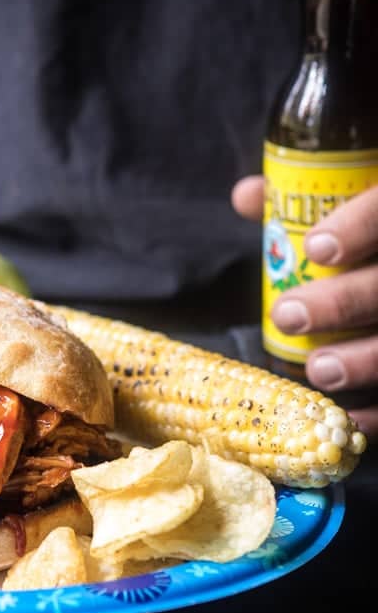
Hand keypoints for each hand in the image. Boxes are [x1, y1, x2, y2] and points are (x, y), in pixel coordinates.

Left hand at [232, 175, 377, 437]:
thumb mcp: (359, 199)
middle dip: (343, 303)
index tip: (316, 249)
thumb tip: (248, 197)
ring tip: (318, 370)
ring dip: (365, 360)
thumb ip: (308, 194)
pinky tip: (350, 418)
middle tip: (288, 316)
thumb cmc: (373, 240)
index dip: (360, 226)